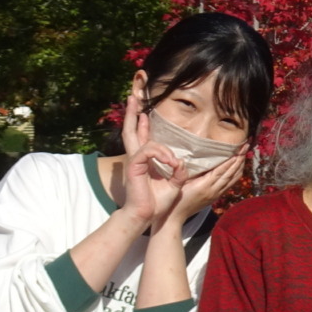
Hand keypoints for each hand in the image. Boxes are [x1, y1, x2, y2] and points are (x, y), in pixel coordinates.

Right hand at [118, 90, 181, 227]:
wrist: (147, 215)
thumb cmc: (158, 202)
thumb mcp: (174, 183)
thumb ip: (178, 170)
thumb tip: (182, 160)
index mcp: (145, 160)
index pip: (142, 137)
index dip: (141, 124)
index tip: (141, 112)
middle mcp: (137, 157)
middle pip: (130, 130)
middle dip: (130, 113)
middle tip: (132, 96)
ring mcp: (134, 160)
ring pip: (143, 139)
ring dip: (161, 147)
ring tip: (172, 161)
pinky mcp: (134, 165)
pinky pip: (148, 150)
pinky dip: (161, 154)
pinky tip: (171, 163)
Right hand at [169, 150, 245, 223]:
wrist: (175, 216)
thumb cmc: (175, 198)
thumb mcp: (180, 182)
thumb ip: (187, 172)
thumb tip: (192, 159)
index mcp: (204, 185)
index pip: (221, 171)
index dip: (230, 160)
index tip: (238, 150)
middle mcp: (213, 190)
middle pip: (230, 174)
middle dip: (239, 160)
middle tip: (245, 148)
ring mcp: (216, 195)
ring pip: (232, 180)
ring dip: (239, 168)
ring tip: (244, 156)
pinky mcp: (215, 198)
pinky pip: (229, 185)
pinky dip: (235, 176)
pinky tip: (237, 170)